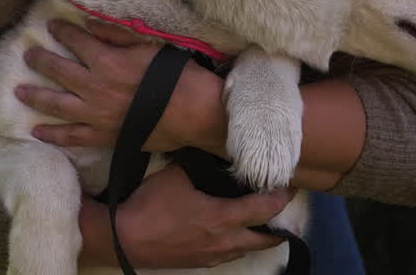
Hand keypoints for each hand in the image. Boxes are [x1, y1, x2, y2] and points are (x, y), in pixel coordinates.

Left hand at [16, 19, 224, 152]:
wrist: (194, 114)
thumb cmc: (176, 76)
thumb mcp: (148, 46)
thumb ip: (116, 34)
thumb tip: (89, 23)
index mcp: (107, 62)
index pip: (77, 41)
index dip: (62, 32)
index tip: (51, 26)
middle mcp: (96, 88)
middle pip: (59, 71)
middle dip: (41, 60)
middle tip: (27, 54)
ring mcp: (97, 115)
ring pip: (57, 104)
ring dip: (36, 96)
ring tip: (19, 91)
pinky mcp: (104, 137)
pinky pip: (72, 137)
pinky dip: (53, 135)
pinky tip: (37, 132)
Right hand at [80, 163, 293, 267]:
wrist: (126, 238)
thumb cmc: (152, 206)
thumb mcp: (176, 175)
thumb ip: (198, 164)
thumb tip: (209, 152)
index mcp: (224, 218)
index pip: (265, 208)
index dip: (282, 197)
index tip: (290, 185)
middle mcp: (225, 241)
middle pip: (265, 239)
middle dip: (278, 226)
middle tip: (282, 209)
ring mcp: (213, 256)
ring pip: (247, 249)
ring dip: (258, 236)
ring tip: (260, 221)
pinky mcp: (200, 263)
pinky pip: (229, 255)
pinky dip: (238, 244)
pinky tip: (230, 234)